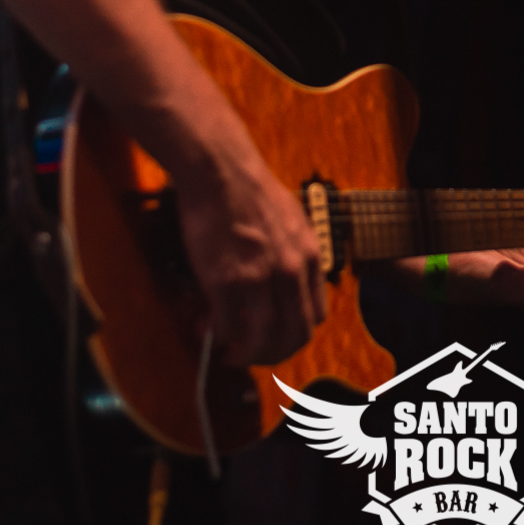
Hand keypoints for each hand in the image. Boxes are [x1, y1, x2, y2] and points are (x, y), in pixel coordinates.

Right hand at [176, 145, 326, 366]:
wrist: (221, 170)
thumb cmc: (251, 191)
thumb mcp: (292, 221)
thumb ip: (294, 255)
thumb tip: (282, 285)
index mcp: (309, 257)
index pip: (315, 317)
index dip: (295, 334)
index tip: (276, 336)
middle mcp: (290, 273)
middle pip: (294, 336)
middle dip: (273, 354)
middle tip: (253, 354)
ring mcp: (258, 278)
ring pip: (262, 340)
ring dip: (245, 354)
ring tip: (229, 352)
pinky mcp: (225, 280)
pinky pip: (227, 326)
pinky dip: (218, 336)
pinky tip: (208, 331)